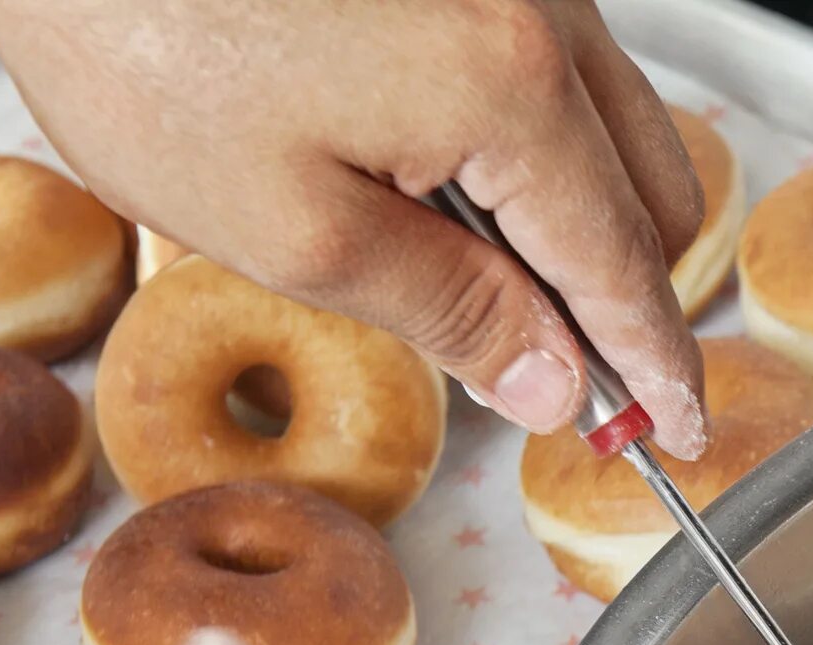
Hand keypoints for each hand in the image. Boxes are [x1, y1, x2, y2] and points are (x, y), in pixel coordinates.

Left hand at [0, 0, 708, 455]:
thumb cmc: (137, 36)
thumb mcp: (291, 230)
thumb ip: (449, 313)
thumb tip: (552, 382)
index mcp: (508, 89)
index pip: (626, 267)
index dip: (655, 368)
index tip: (675, 434)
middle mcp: (537, 9)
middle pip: (656, 192)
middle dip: (622, 293)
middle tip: (557, 375)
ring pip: (616, 124)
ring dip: (576, 217)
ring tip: (472, 272)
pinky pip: (557, 66)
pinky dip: (533, 144)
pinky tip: (436, 178)